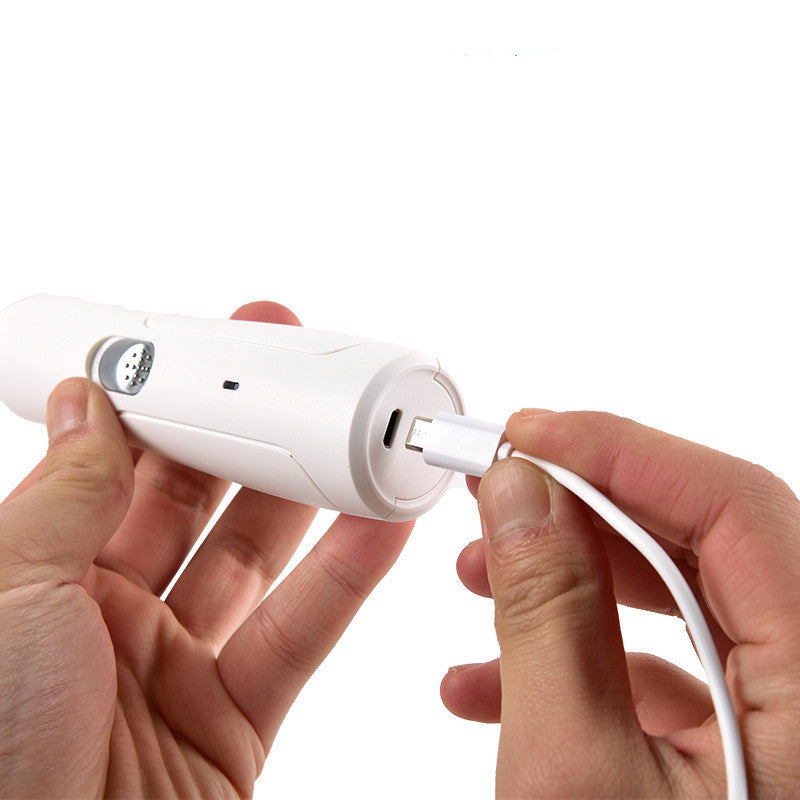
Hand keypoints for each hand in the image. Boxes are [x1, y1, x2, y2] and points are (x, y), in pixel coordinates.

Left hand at [0, 302, 411, 798]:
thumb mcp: (6, 593)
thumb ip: (64, 493)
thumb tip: (91, 401)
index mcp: (44, 580)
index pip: (122, 469)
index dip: (171, 408)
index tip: (213, 355)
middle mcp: (113, 618)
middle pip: (202, 507)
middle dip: (249, 438)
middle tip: (294, 380)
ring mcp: (177, 670)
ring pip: (261, 565)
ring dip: (311, 499)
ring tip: (353, 439)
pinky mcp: (235, 725)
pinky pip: (300, 639)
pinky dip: (345, 582)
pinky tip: (377, 528)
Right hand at [441, 409, 799, 796]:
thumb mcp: (575, 771)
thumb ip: (549, 617)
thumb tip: (521, 495)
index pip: (736, 505)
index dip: (620, 451)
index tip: (527, 435)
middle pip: (704, 542)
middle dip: (580, 511)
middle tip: (497, 490)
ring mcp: (785, 720)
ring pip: (680, 600)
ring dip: (570, 581)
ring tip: (481, 582)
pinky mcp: (745, 750)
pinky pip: (669, 665)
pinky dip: (582, 655)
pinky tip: (497, 679)